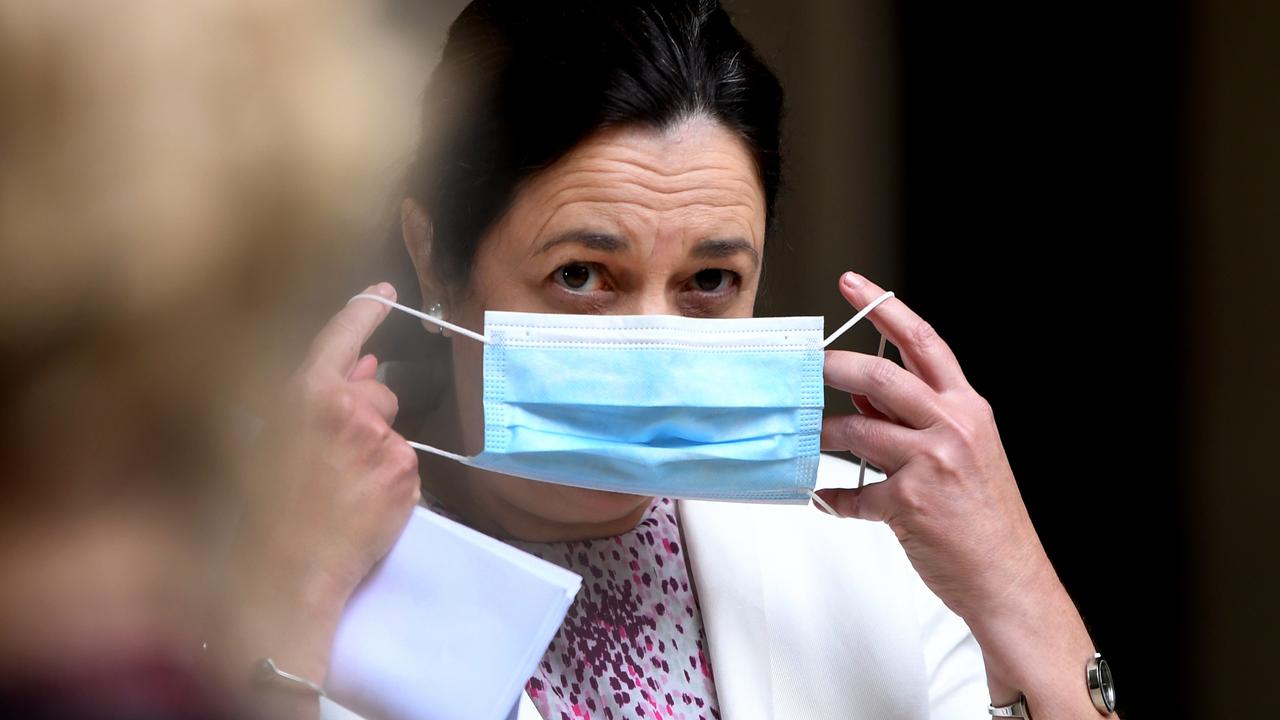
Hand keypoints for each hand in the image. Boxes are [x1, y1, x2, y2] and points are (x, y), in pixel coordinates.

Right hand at [224, 282, 419, 693]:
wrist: (286, 572)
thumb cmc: (264, 510)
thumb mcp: (270, 440)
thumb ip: (317, 398)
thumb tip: (362, 366)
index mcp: (304, 394)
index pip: (341, 336)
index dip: (364, 309)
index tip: (385, 291)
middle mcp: (348, 409)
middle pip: (380, 392)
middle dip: (368, 412)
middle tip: (337, 456)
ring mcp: (381, 440)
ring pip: (392, 430)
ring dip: (377, 448)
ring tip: (341, 489)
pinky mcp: (405, 472)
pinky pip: (405, 463)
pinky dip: (390, 479)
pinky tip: (361, 505)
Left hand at [815, 271, 1049, 624]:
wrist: (1008, 578)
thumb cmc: (984, 516)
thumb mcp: (962, 451)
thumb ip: (914, 416)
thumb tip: (861, 388)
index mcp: (966, 407)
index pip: (922, 341)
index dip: (883, 306)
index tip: (851, 283)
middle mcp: (953, 427)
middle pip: (880, 376)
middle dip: (834, 366)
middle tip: (805, 366)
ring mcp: (932, 463)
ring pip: (857, 431)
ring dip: (826, 435)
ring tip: (813, 440)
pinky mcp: (910, 503)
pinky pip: (854, 494)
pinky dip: (835, 499)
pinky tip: (829, 501)